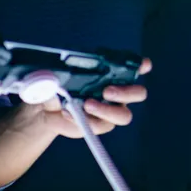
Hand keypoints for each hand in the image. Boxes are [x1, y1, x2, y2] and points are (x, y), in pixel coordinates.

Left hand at [29, 58, 151, 138]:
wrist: (48, 109)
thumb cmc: (57, 85)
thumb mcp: (55, 77)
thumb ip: (54, 78)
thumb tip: (51, 82)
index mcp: (113, 73)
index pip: (135, 67)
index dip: (141, 65)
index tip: (143, 64)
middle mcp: (118, 91)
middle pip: (138, 93)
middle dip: (126, 92)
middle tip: (106, 91)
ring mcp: (111, 110)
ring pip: (124, 115)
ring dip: (107, 111)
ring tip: (87, 105)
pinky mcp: (101, 125)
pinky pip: (101, 126)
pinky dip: (87, 120)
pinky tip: (70, 114)